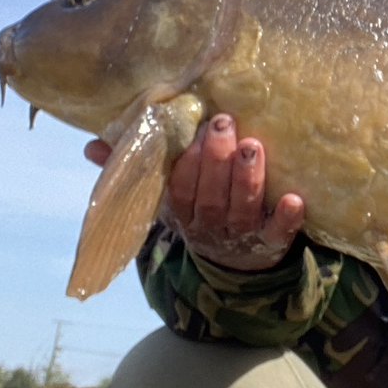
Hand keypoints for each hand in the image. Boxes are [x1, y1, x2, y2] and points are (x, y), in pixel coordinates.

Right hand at [84, 113, 305, 270]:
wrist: (235, 262)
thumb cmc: (199, 210)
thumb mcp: (165, 196)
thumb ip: (133, 169)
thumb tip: (91, 145)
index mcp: (181, 213)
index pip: (180, 191)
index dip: (187, 164)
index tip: (196, 131)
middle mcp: (209, 227)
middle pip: (211, 198)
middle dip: (217, 162)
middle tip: (225, 124)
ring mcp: (241, 237)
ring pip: (242, 210)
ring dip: (248, 180)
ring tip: (253, 147)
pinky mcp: (272, 243)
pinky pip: (279, 234)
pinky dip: (286, 218)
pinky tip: (295, 199)